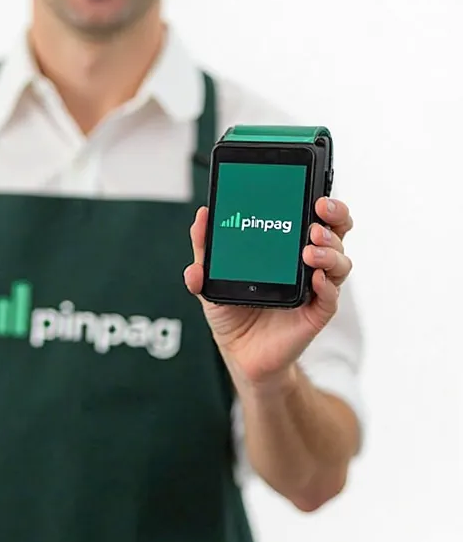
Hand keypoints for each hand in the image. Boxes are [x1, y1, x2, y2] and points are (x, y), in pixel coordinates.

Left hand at [184, 196, 353, 390]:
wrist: (238, 352)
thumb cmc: (232, 310)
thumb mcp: (213, 276)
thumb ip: (205, 248)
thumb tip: (202, 217)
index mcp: (287, 248)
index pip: (313, 216)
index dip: (321, 201)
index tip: (313, 189)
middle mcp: (307, 263)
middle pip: (336, 232)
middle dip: (335, 216)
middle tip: (320, 211)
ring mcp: (315, 288)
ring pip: (339, 262)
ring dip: (329, 250)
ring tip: (310, 249)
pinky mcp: (316, 314)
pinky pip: (330, 297)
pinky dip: (326, 285)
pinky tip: (315, 278)